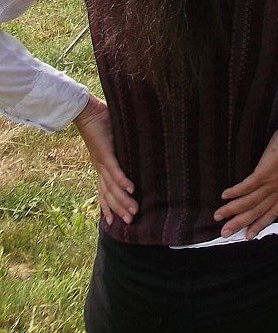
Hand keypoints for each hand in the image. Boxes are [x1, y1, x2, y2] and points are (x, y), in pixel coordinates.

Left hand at [73, 95, 136, 225]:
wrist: (85, 110)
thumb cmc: (100, 120)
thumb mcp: (114, 137)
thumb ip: (123, 144)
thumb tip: (138, 145)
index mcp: (102, 165)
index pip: (105, 191)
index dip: (109, 207)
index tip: (115, 221)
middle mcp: (100, 167)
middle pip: (109, 194)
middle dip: (119, 209)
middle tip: (130, 222)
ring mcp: (102, 162)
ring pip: (112, 187)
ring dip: (123, 201)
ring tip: (133, 212)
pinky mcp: (105, 153)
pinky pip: (115, 171)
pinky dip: (122, 182)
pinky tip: (131, 190)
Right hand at [214, 128, 277, 238]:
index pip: (272, 212)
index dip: (260, 224)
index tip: (248, 235)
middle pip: (256, 211)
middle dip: (239, 222)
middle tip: (225, 232)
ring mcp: (271, 184)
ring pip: (249, 202)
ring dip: (232, 210)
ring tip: (218, 216)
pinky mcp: (263, 173)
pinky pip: (246, 186)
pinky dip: (235, 192)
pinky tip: (224, 196)